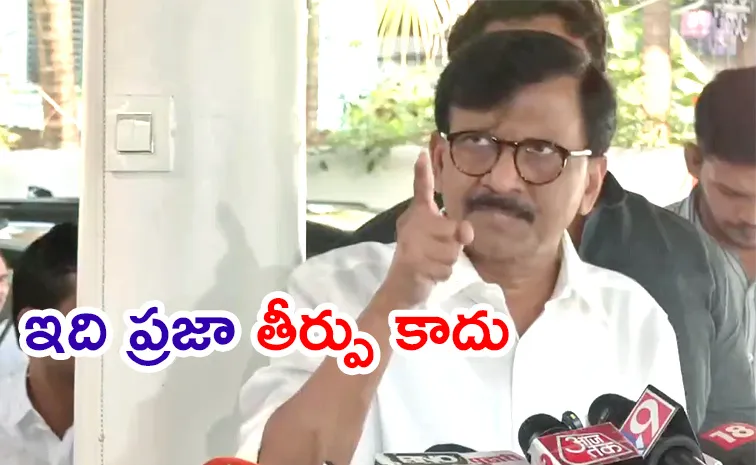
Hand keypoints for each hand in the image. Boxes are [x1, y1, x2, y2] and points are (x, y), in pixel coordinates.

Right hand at [381, 152, 473, 308]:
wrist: (401, 287)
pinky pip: (444, 268)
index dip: (422, 172)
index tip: (422, 153)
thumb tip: (467, 230)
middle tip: (437, 253)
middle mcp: (411, 224)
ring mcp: (409, 243)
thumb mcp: (441, 240)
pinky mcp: (411, 262)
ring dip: (448, 263)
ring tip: (432, 264)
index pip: (421, 190)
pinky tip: (428, 274)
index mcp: (417, 214)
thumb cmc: (423, 258)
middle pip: (452, 229)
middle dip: (453, 246)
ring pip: (451, 251)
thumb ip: (455, 231)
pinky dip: (441, 275)